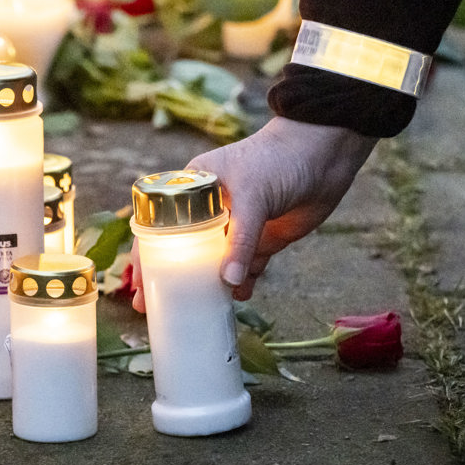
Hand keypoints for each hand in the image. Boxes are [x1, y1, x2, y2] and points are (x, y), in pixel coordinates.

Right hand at [167, 117, 377, 303]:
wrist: (326, 153)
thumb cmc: (279, 159)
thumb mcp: (253, 196)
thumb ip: (241, 240)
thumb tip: (229, 282)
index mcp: (194, 186)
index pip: (161, 225)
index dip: (147, 255)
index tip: (138, 283)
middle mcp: (211, 208)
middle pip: (183, 250)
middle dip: (171, 278)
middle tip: (152, 307)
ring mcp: (238, 224)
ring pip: (215, 262)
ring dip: (209, 285)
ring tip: (200, 310)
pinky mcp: (264, 238)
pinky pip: (247, 266)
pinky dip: (243, 283)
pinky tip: (240, 296)